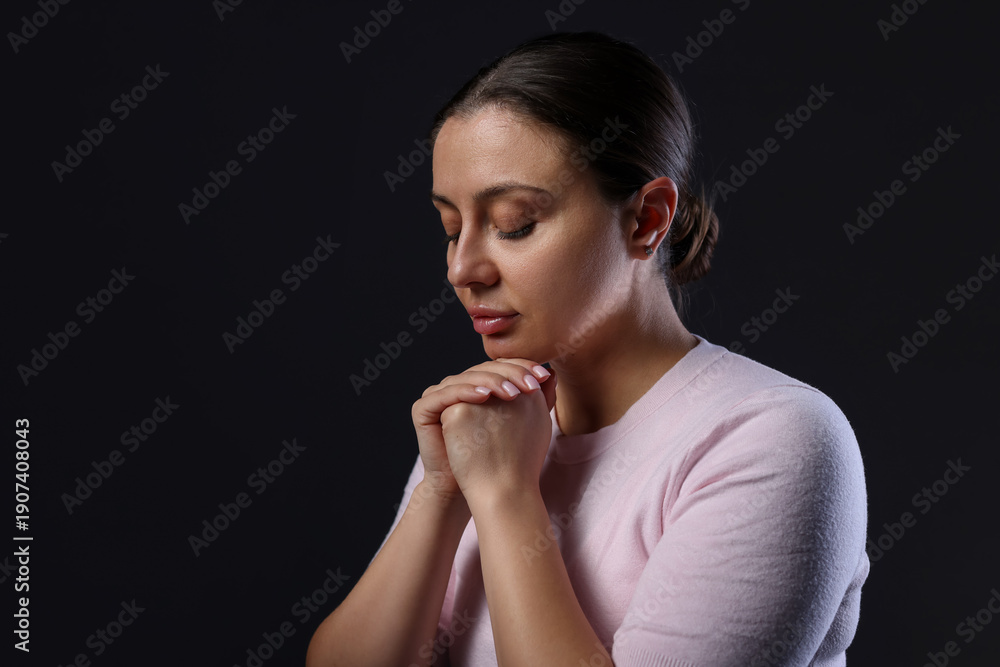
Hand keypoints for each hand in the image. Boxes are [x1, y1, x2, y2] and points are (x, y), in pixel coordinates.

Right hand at [411, 359, 554, 505]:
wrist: (477, 488)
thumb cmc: (502, 457)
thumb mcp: (524, 422)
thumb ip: (537, 398)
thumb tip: (553, 372)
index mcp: (478, 385)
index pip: (500, 367)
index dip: (521, 368)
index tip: (544, 376)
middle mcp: (458, 385)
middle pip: (483, 369)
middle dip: (509, 374)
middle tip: (530, 384)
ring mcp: (439, 395)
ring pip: (467, 379)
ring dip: (491, 382)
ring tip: (512, 393)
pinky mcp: (423, 408)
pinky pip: (446, 394)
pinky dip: (466, 392)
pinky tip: (486, 398)